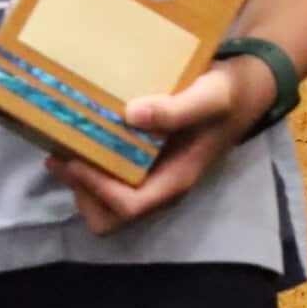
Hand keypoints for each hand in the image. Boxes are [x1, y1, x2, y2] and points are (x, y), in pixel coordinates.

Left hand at [45, 53, 277, 234]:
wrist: (245, 90)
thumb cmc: (228, 95)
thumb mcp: (209, 97)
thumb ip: (176, 109)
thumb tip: (131, 115)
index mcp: (175, 180)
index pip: (127, 206)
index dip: (95, 188)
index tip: (71, 157)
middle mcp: (161, 187)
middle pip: (110, 217)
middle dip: (82, 192)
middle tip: (61, 155)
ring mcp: (153, 178)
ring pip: (106, 204)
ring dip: (81, 182)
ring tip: (65, 146)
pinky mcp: (146, 163)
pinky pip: (111, 180)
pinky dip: (90, 167)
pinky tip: (82, 136)